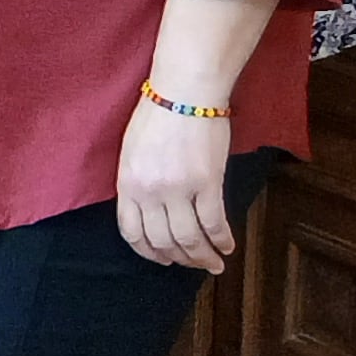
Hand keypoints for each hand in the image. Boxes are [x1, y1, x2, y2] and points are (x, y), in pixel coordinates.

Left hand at [117, 96, 237, 271]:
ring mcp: (178, 189)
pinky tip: (228, 246)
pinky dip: (222, 240)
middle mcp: (149, 192)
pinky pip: (214, 223)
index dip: (148, 251)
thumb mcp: (132, 152)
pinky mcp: (207, 183)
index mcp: (127, 183)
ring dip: (203, 257)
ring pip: (190, 239)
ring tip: (214, 264)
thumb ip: (137, 183)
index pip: (132, 232)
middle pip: (163, 241)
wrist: (184, 91)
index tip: (162, 258)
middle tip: (192, 265)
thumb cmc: (157, 116)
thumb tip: (149, 212)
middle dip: (179, 259)